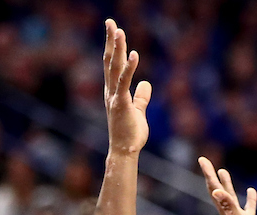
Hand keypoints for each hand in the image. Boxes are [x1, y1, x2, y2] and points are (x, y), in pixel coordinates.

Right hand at [103, 19, 150, 156]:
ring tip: (119, 31)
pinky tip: (134, 54)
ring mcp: (114, 97)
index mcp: (114, 91)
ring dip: (117, 49)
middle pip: (110, 61)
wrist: (125, 151)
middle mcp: (110, 91)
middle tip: (110, 22)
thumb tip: (146, 83)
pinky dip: (129, 68)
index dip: (113, 46)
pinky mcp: (121, 104)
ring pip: (114, 68)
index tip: (113, 29)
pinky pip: (124, 82)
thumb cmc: (130, 133)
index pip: (112, 64)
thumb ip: (141, 97)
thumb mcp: (138, 111)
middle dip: (111, 41)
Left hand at [199, 156, 256, 214]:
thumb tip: (216, 191)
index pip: (213, 187)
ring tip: (223, 171)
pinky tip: (252, 191)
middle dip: (211, 175)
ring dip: (226, 184)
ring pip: (230, 197)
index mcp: (224, 209)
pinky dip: (250, 198)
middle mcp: (228, 212)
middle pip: (217, 189)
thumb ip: (228, 205)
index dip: (208, 173)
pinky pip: (248, 207)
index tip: (202, 159)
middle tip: (205, 162)